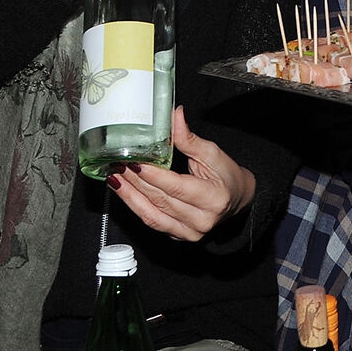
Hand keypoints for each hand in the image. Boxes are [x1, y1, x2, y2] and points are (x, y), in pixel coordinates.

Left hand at [106, 108, 256, 240]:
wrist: (238, 199)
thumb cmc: (227, 176)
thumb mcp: (213, 154)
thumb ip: (189, 139)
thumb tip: (174, 115)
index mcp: (214, 199)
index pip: (177, 187)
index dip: (153, 175)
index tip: (135, 162)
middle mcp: (202, 220)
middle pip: (160, 200)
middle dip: (135, 181)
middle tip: (118, 164)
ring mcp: (189, 232)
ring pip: (151, 215)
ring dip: (129, 196)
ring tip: (114, 178)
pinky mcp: (178, 235)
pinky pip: (152, 222)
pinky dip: (136, 206)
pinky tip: (125, 192)